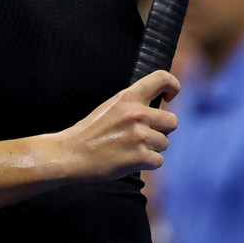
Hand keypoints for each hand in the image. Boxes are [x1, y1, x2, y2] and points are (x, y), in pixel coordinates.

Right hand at [55, 70, 179, 182]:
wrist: (70, 154)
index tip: (169, 98)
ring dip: (152, 148)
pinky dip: (147, 163)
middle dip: (163, 130)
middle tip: (145, 135)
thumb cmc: (90, 131)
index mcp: (128, 96)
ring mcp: (139, 136)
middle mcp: (136, 113)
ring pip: (165, 143)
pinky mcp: (139, 157)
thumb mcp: (111, 107)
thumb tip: (162, 107)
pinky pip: (159, 161)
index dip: (173, 86)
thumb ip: (135, 104)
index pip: (162, 78)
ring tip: (131, 149)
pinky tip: (130, 160)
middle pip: (172, 121)